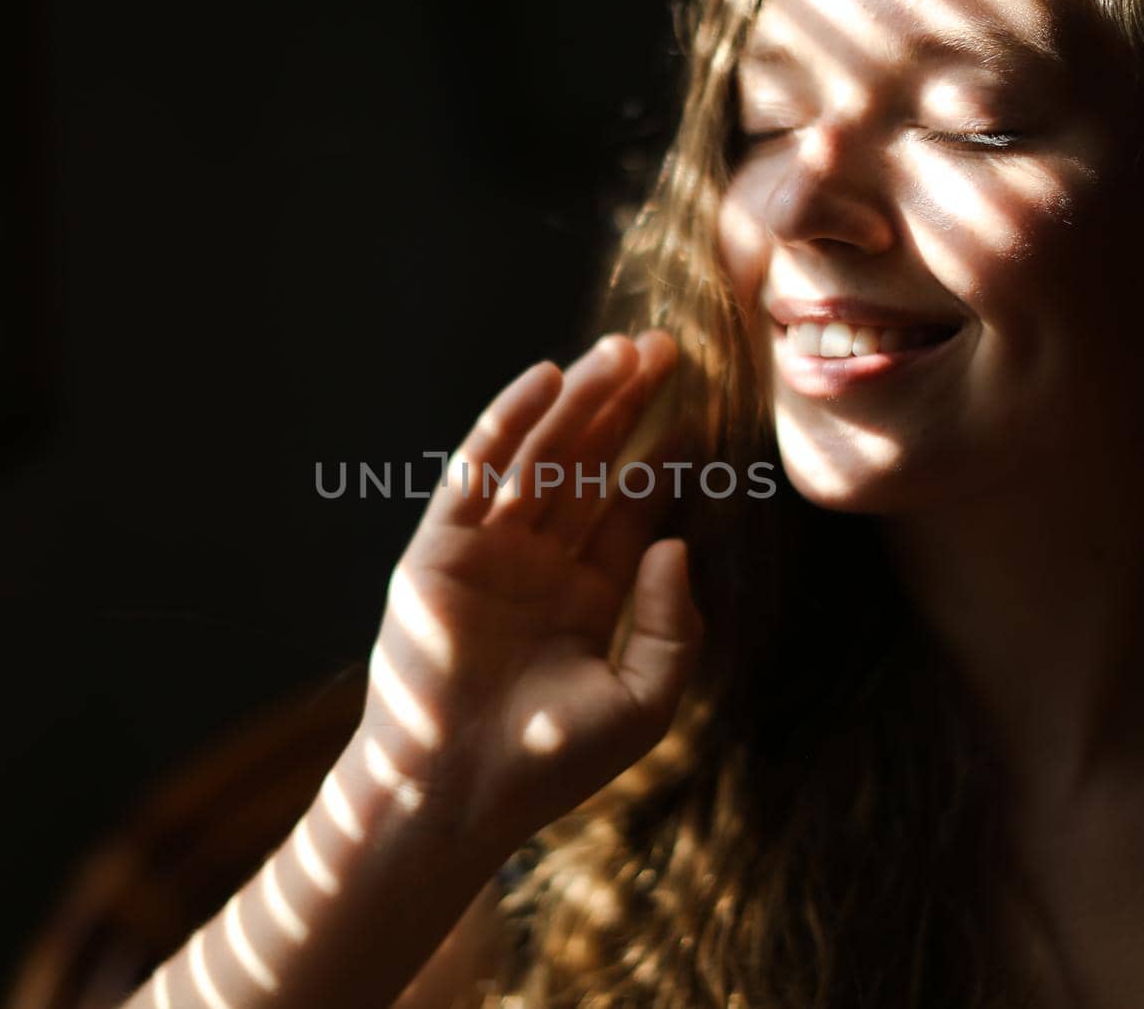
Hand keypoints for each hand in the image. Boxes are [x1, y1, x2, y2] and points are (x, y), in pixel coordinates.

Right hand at [356, 330, 702, 859]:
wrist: (460, 791)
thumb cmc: (552, 761)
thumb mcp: (642, 698)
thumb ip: (673, 624)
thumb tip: (676, 542)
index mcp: (584, 599)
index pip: (629, 512)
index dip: (664, 461)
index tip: (703, 414)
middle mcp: (536, 566)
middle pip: (589, 468)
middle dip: (627, 410)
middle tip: (667, 350)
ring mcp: (487, 552)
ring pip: (541, 457)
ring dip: (580, 402)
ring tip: (624, 351)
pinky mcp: (440, 548)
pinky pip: (478, 470)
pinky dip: (510, 421)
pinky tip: (550, 378)